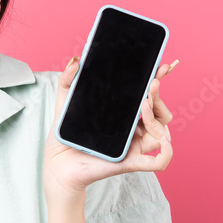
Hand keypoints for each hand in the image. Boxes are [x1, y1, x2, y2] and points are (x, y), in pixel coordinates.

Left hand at [43, 58, 176, 196]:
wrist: (56, 162)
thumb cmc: (65, 136)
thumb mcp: (65, 102)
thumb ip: (68, 80)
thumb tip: (75, 60)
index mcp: (124, 115)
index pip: (149, 96)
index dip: (159, 80)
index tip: (163, 65)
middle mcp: (133, 130)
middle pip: (161, 113)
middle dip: (159, 97)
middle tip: (151, 84)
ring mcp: (133, 146)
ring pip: (162, 132)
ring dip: (156, 117)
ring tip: (142, 104)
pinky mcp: (130, 162)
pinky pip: (159, 161)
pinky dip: (167, 152)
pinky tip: (162, 139)